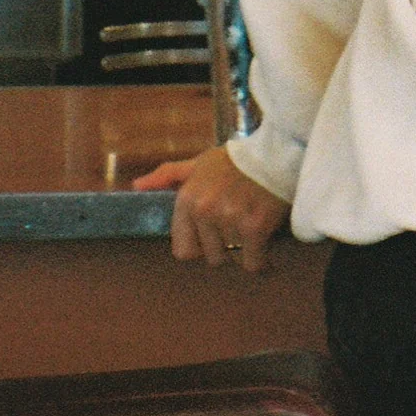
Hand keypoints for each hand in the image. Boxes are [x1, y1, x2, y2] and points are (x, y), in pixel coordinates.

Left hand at [133, 146, 289, 271]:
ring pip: (234, 259)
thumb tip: (137, 186)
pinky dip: (262, 259)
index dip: (202, 246)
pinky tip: (266, 243)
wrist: (278, 153)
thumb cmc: (236, 161)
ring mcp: (230, 219)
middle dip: (227, 246)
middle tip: (240, 224)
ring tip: (254, 226)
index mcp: (187, 200)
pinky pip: (253, 262)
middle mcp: (205, 211)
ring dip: (246, 249)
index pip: (184, 251)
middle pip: (212, 256)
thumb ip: (167, 176)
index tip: (215, 234)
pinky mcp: (255, 226)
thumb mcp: (199, 164)